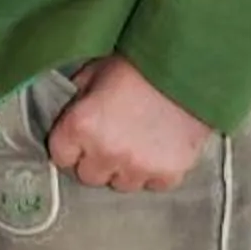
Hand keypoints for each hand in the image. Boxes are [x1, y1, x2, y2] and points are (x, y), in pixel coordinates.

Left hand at [47, 55, 211, 192]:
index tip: (81, 141)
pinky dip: (157, 171)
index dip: (71, 147)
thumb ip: (79, 95)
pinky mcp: (167, 173)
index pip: (60, 156)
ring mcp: (137, 167)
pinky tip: (161, 148)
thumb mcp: (97, 70)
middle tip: (113, 139)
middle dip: (98, 160)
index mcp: (80, 125)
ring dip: (127, 168)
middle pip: (90, 176)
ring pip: (122, 184)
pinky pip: (154, 184)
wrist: (190, 66)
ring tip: (140, 143)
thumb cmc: (141, 65)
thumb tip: (72, 107)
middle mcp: (105, 152)